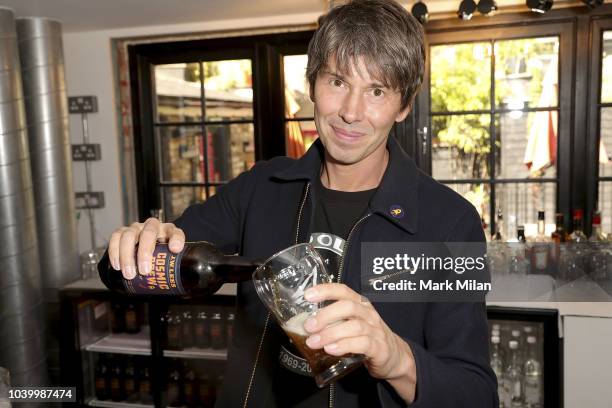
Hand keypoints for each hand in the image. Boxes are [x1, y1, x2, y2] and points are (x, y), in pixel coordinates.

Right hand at [107, 218, 184, 279]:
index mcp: (169, 232)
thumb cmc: (159, 256)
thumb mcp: (169, 260)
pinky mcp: (122, 232)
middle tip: (144, 271)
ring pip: (129, 235)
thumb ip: (174, 269)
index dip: (176, 239)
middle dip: (145, 252)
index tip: (175, 249)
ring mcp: (137, 228)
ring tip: (129, 274)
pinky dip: (114, 251)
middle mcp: (152, 227)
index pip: (175, 232)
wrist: (147, 249)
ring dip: (127, 255)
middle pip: (149, 233)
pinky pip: (116, 237)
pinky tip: (117, 265)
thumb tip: (182, 290)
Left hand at [302, 283, 416, 402]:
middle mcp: (368, 314)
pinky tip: (331, 349)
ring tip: (314, 341)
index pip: (343, 290)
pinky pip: (362, 343)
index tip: (308, 295)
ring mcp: (375, 330)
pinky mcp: (379, 348)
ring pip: (354, 326)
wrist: (394, 357)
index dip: (326, 290)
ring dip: (331, 333)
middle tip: (308, 326)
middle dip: (326, 315)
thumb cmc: (367, 338)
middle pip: (348, 307)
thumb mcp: (351, 325)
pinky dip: (344, 345)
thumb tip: (304, 324)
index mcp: (360, 305)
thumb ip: (332, 322)